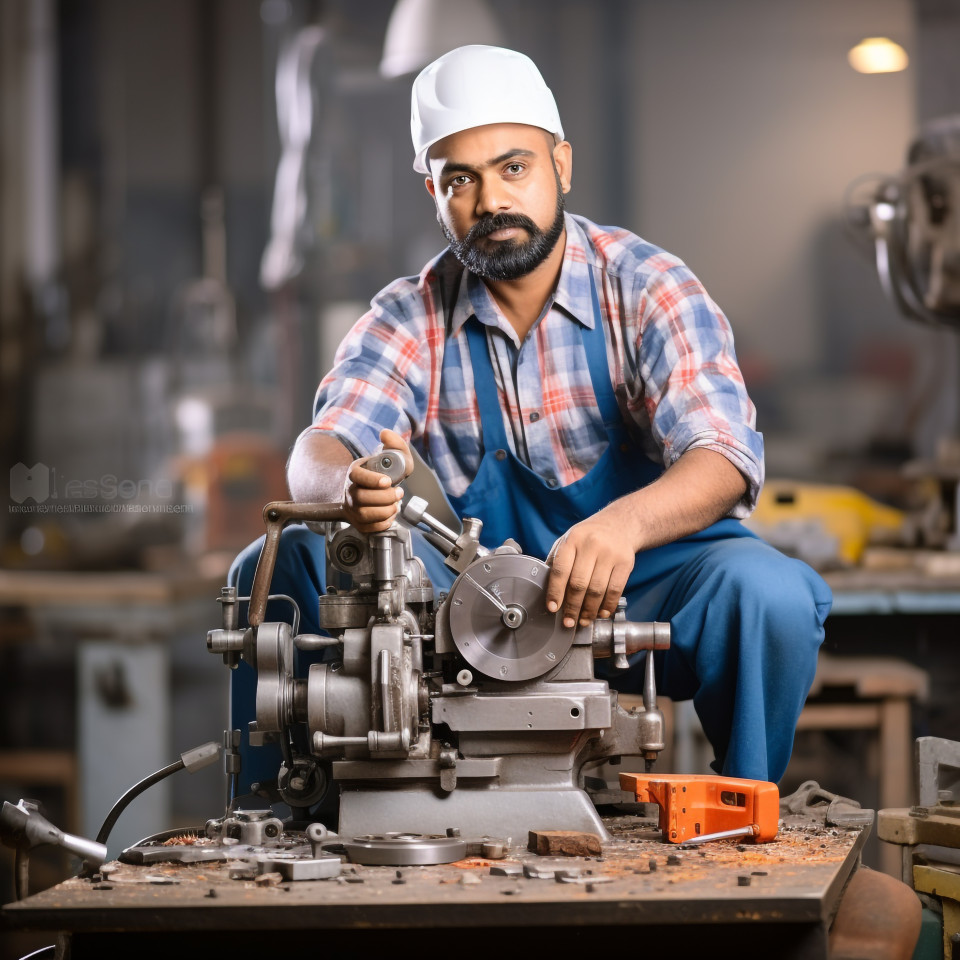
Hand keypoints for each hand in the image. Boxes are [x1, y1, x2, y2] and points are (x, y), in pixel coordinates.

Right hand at [342, 428, 413, 532]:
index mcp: (355, 472)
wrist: (376, 492)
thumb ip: (394, 444)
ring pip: (365, 514)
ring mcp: (352, 508)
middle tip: (399, 493)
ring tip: (396, 504)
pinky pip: (369, 527)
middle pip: (362, 498)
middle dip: (384, 497)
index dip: (372, 480)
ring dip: (385, 511)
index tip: (388, 481)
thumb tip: (385, 434)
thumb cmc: (384, 474)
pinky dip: (383, 523)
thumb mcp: (393, 457)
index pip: (357, 476)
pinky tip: (390, 515)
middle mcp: (350, 491)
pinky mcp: (358, 523)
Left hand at [544, 513, 635, 628]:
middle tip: (568, 621)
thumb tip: (545, 588)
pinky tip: (601, 613)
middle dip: (572, 607)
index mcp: (573, 540)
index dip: (555, 592)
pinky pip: (615, 590)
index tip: (553, 608)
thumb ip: (557, 561)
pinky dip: (607, 606)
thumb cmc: (588, 536)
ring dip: (589, 610)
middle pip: (579, 584)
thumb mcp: (568, 540)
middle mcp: (591, 545)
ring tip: (583, 621)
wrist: (619, 524)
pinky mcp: (626, 563)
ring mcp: (610, 554)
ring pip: (597, 590)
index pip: (561, 570)